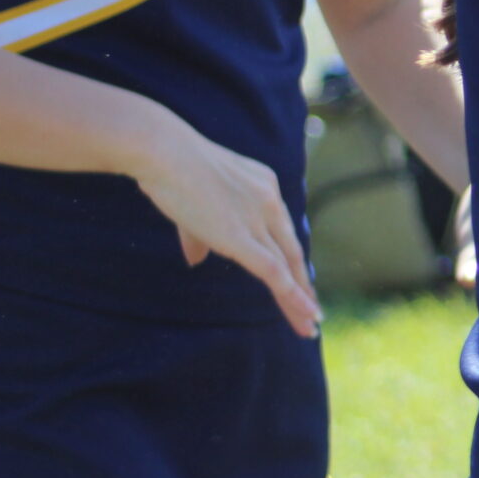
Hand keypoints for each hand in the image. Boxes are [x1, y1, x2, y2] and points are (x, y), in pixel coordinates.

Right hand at [125, 110, 319, 337]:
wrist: (164, 152)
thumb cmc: (168, 169)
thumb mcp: (191, 204)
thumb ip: (200, 233)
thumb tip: (197, 259)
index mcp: (263, 185)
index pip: (282, 230)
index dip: (291, 258)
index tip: (300, 280)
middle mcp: (269, 200)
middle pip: (291, 250)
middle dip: (303, 284)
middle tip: (314, 311)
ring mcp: (259, 217)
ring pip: (286, 266)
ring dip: (299, 299)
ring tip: (311, 325)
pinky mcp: (242, 236)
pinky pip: (273, 272)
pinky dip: (291, 295)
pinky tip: (304, 314)